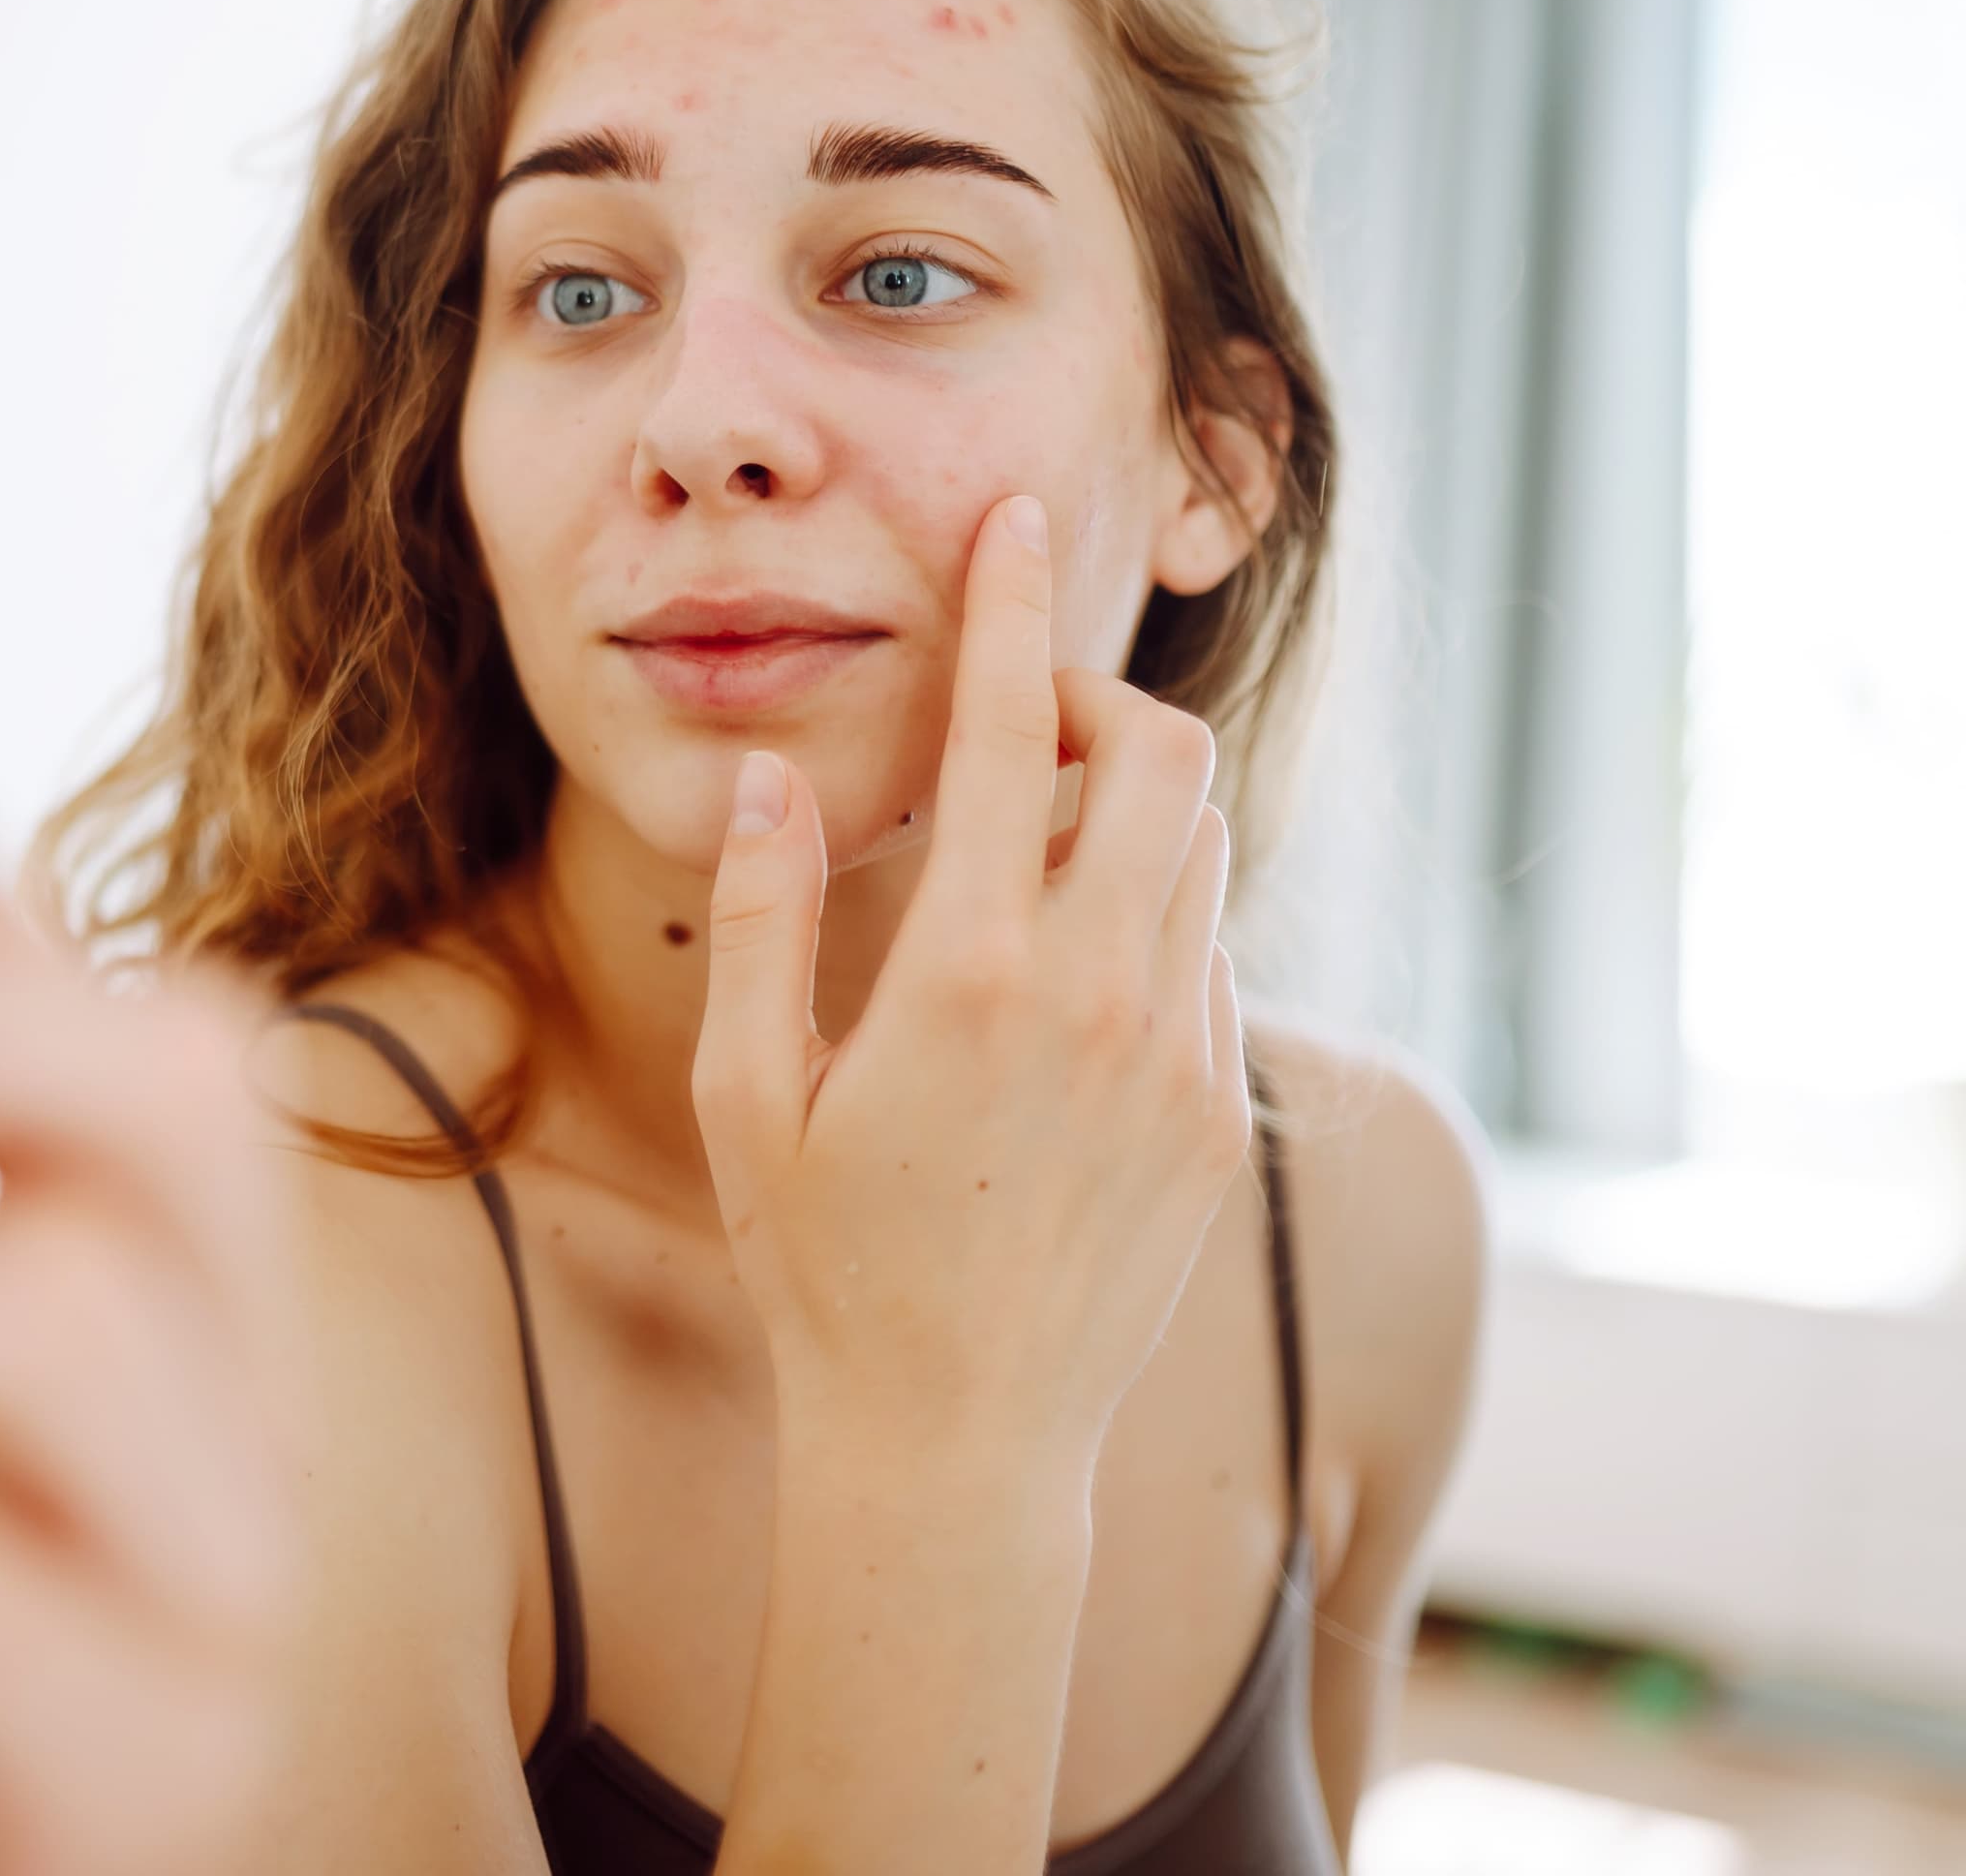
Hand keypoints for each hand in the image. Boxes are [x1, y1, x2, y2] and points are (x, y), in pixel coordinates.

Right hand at [687, 493, 1250, 1457]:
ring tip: (1026, 854)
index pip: (1012, 732)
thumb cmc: (824, 1267)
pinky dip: (1150, 913)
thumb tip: (773, 778)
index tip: (1013, 524)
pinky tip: (1063, 976)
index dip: (1009, 608)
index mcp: (974, 976)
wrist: (957, 1440)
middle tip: (1017, 733)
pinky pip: (1208, 955)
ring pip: (1201, 852)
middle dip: (1098, 702)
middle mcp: (1103, 998)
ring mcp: (1178, 1058)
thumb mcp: (751, 1094)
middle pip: (1164, 760)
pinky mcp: (1214, 1116)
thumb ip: (768, 919)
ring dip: (1128, 808)